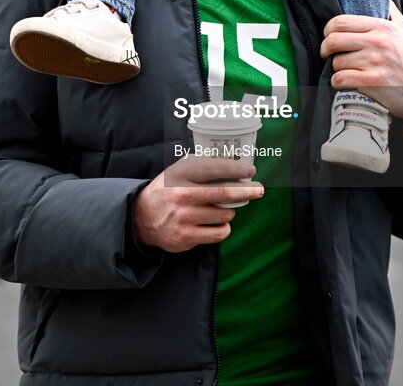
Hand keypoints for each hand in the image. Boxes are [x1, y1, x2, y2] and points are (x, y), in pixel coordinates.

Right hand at [134, 156, 263, 252]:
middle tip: (259, 189)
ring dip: (230, 210)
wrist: (143, 216)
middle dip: (247, 190)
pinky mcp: (186, 237)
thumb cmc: (169, 188)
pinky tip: (218, 222)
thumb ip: (203, 166)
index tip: (250, 170)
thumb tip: (235, 166)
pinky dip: (224, 227)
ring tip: (224, 207)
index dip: (236, 169)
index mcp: (181, 174)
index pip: (214, 168)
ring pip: (225, 214)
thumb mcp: (180, 170)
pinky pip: (219, 233)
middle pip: (225, 193)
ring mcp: (184, 218)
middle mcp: (182, 195)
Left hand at [320, 2, 402, 120]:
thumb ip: (391, 12)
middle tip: (327, 54)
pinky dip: (337, 82)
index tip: (329, 37)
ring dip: (335, 68)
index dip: (328, 30)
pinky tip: (343, 82)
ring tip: (343, 70)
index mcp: (383, 27)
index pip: (340, 21)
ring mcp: (375, 62)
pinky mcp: (373, 82)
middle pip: (333, 40)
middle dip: (325, 49)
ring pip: (336, 62)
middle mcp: (378, 42)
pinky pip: (340, 79)